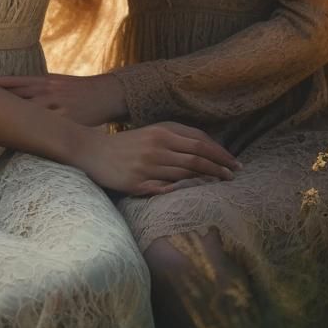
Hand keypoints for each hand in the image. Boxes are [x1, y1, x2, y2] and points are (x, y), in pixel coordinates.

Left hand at [0, 72, 127, 126]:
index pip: (16, 82)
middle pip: (19, 97)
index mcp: (45, 80)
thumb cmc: (78, 89)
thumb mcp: (57, 80)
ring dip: (13, 121)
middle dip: (0, 103)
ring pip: (31, 114)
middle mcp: (49, 91)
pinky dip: (35, 134)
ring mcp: (58, 105)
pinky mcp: (68, 120)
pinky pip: (49, 129)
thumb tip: (12, 88)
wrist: (106, 93)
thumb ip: (36, 85)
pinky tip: (20, 142)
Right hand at [70, 121, 241, 196]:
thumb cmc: (126, 143)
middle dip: (220, 168)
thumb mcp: (152, 133)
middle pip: (196, 158)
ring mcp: (147, 166)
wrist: (92, 151)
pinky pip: (165, 189)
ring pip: (185, 174)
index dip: (220, 153)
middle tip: (235, 176)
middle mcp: (156, 147)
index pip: (199, 142)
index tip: (235, 163)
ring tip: (221, 186)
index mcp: (161, 131)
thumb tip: (206, 147)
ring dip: (206, 181)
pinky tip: (194, 196)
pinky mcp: (137, 183)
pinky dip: (182, 192)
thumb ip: (176, 137)